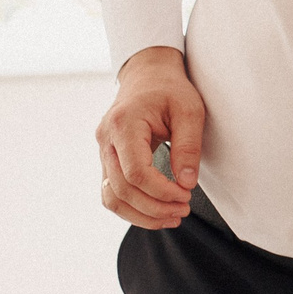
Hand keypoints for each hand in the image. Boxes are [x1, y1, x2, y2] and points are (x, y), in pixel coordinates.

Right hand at [96, 46, 205, 227]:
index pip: (135, 172)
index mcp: (123, 124)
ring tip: (172, 218)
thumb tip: (186, 183)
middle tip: (183, 211)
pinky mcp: (108, 160)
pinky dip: (132, 207)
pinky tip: (157, 212)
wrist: (147, 76)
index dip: (160, 191)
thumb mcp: (190, 110)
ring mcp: (103, 152)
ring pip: (110, 197)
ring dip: (140, 214)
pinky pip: (112, 192)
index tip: (185, 196)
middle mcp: (106, 140)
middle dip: (153, 207)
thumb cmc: (170, 89)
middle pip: (120, 189)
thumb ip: (188, 146)